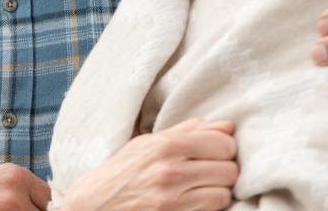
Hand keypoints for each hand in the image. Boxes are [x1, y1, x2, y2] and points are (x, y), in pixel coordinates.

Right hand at [60, 118, 237, 210]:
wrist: (98, 202)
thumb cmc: (126, 169)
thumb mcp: (151, 142)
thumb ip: (189, 131)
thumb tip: (227, 125)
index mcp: (166, 146)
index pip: (223, 143)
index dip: (225, 147)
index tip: (217, 151)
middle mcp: (170, 172)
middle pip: (229, 169)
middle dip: (224, 169)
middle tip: (210, 170)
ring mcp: (172, 199)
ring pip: (224, 193)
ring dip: (218, 190)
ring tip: (203, 186)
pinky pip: (213, 210)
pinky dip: (210, 205)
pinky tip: (196, 198)